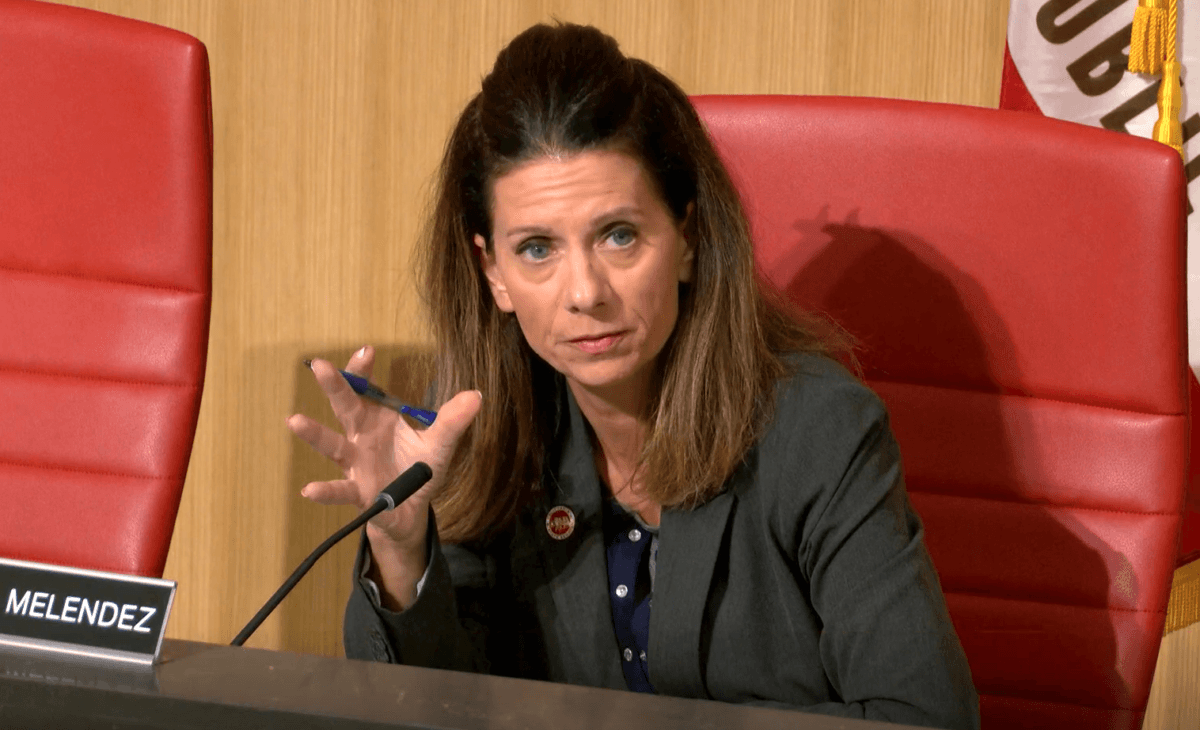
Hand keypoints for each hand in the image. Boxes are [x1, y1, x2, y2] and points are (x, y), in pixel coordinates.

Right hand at [287, 346, 481, 606]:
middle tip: (319, 365)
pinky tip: (309, 490)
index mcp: (378, 419)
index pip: (367, 389)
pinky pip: (339, 490)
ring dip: (315, 434)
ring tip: (294, 420)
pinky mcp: (357, 491)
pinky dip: (326, 491)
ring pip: (333, 446)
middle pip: (346, 408)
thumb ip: (452, 421)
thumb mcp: (439, 445)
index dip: (363, 370)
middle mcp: (360, 437)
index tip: (367, 350)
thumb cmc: (417, 470)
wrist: (409, 511)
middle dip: (334, 386)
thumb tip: (476, 396)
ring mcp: (355, 463)